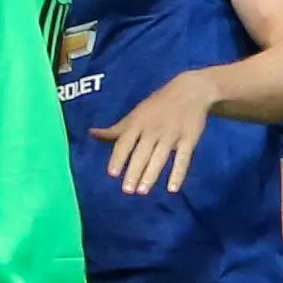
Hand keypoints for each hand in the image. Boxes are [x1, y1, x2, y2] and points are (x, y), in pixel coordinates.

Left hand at [94, 71, 219, 195]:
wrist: (191, 91)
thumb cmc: (157, 106)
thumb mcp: (135, 115)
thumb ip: (115, 130)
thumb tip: (91, 134)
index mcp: (138, 122)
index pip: (125, 142)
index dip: (118, 157)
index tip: (112, 173)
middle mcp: (153, 129)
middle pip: (142, 152)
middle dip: (134, 171)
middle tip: (127, 190)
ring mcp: (172, 134)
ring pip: (160, 157)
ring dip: (151, 174)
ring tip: (142, 192)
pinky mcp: (189, 139)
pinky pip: (183, 158)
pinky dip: (178, 173)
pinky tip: (172, 188)